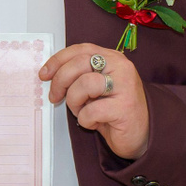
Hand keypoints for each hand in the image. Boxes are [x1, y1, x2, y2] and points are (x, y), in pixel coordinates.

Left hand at [41, 44, 149, 161]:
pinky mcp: (124, 107)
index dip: (58, 60)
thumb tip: (50, 74)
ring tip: (82, 111)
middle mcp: (121, 67)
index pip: (81, 49)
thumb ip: (80, 75)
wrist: (141, 135)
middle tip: (55, 97)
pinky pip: (91, 111)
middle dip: (60, 81)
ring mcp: (125, 86)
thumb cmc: (114, 110)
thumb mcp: (95, 88)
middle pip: (79, 63)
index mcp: (112, 58)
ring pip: (84, 85)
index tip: (44, 74)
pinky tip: (94, 123)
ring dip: (74, 102)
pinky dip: (86, 120)